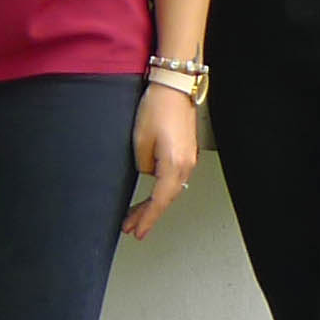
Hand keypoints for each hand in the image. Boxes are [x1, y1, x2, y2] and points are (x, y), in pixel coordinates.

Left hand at [127, 82, 199, 238]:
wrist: (174, 87)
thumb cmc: (158, 107)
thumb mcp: (139, 140)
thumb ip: (143, 164)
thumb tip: (147, 172)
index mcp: (174, 165)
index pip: (159, 201)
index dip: (147, 219)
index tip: (137, 232)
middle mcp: (186, 165)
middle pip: (166, 199)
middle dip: (147, 215)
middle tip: (131, 227)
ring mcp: (188, 159)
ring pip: (170, 190)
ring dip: (154, 203)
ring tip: (136, 215)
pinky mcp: (185, 152)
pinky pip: (173, 179)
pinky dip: (161, 190)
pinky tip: (152, 195)